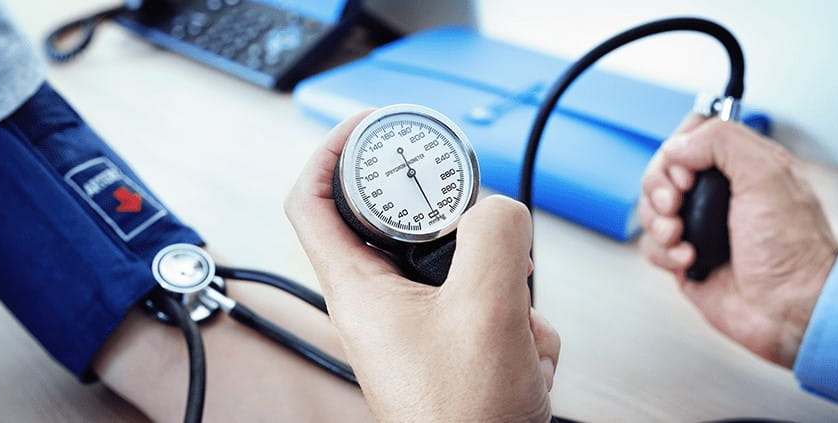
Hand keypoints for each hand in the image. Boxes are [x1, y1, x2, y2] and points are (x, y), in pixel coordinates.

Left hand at [286, 110, 559, 421]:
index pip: (312, 200)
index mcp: (359, 291)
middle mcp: (379, 306)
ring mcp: (416, 328)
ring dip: (507, 289)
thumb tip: (500, 211)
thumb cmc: (462, 417)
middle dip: (463, 230)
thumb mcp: (488, 308)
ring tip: (516, 329)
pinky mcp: (450, 347)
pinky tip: (526, 358)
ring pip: (463, 270)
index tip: (366, 125)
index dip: (330, 150)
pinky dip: (519, 325)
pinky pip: (488, 309)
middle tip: (484, 227)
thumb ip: (495, 236)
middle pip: (405, 228)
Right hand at [639, 114, 837, 366]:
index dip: (678, 150)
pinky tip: (690, 260)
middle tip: (676, 203)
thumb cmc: (792, 250)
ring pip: (650, 209)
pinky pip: (652, 246)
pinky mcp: (684, 259)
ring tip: (682, 237)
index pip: (692, 137)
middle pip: (661, 173)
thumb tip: (678, 147)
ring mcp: (699, 227)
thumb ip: (721, 141)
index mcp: (743, 166)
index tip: (688, 171)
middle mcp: (719, 195)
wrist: (788, 309)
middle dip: (659, 188)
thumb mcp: (767, 175)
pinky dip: (664, 253)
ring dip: (659, 223)